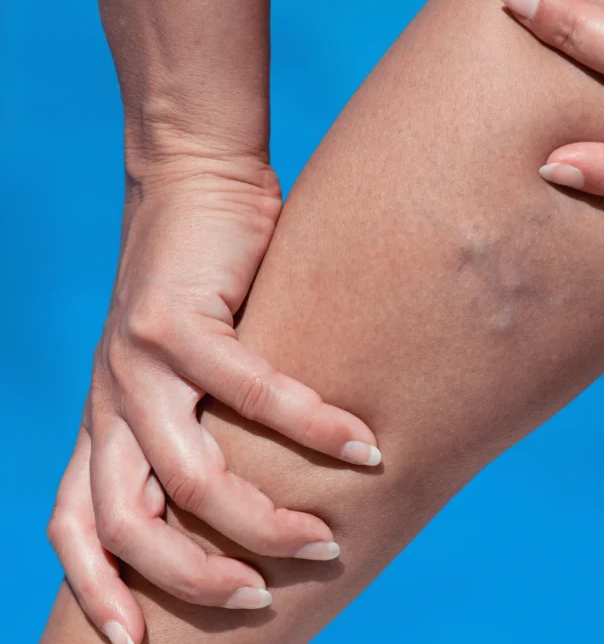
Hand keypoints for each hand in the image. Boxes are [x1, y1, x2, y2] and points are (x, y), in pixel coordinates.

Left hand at [47, 154, 381, 643]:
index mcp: (105, 419)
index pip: (73, 524)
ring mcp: (134, 363)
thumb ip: (210, 420)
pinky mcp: (175, 320)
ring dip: (259, 519)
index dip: (95, 590)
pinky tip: (362, 443)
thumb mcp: (191, 364)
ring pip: (188, 474)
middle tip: (260, 595)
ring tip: (323, 537)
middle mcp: (108, 401)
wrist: (192, 177)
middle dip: (191, 576)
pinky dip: (309, 426)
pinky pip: (249, 393)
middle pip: (126, 523)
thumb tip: (273, 481)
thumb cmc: (209, 279)